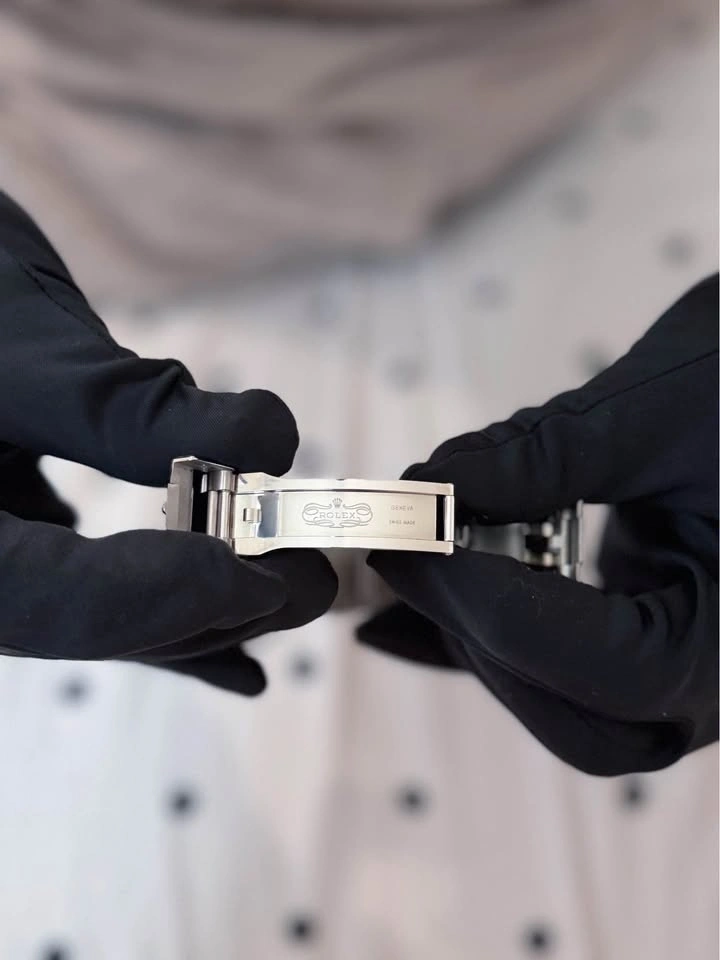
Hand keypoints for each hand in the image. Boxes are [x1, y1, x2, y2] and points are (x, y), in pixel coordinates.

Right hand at [0, 191, 336, 693]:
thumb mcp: (17, 340)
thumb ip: (131, 407)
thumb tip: (270, 444)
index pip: (51, 602)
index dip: (164, 598)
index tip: (266, 577)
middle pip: (89, 623)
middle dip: (206, 610)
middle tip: (312, 580)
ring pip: (99, 615)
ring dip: (201, 610)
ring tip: (295, 594)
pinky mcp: (19, 540)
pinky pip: (96, 592)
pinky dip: (169, 610)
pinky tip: (241, 657)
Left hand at [359, 276, 717, 774]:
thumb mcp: (665, 403)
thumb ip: (544, 454)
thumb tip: (427, 487)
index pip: (613, 666)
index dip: (497, 606)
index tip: (411, 540)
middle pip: (580, 713)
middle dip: (481, 636)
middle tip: (402, 554)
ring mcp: (689, 659)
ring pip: (565, 698)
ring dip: (478, 636)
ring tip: (404, 564)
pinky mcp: (654, 624)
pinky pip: (562, 656)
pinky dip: (491, 625)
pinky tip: (423, 590)